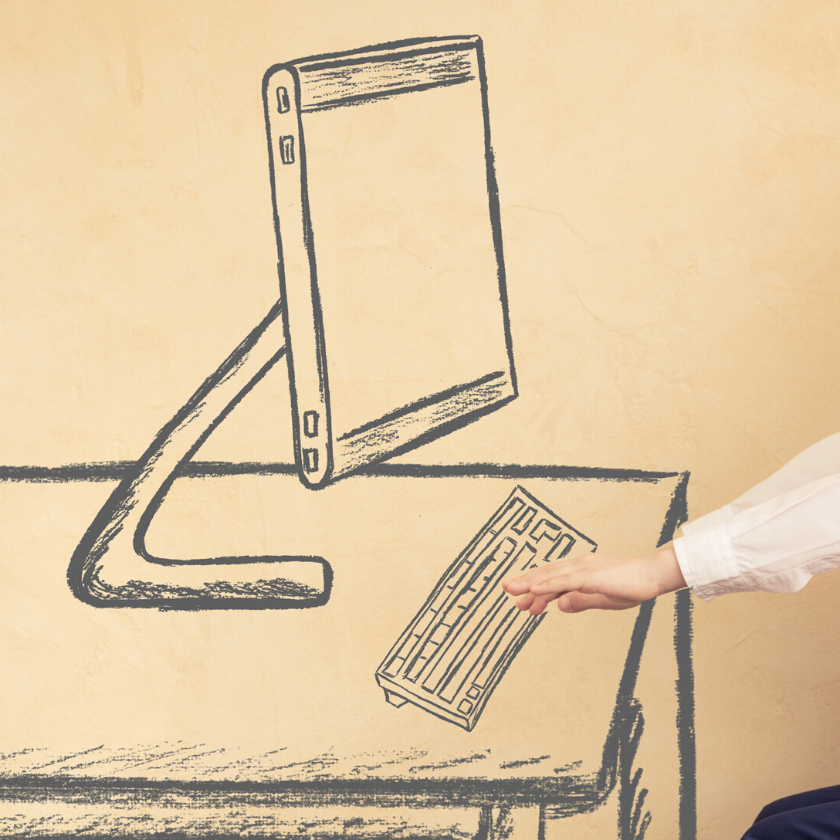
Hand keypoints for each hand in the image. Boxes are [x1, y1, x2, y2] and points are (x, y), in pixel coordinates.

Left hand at [501, 545, 686, 613]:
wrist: (654, 575)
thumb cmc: (632, 586)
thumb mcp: (602, 599)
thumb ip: (581, 602)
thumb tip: (560, 606)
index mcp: (582, 571)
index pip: (553, 580)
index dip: (536, 590)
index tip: (522, 603)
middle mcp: (579, 565)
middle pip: (547, 574)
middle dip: (525, 583)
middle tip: (507, 591)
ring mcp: (584, 568)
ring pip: (551, 576)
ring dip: (530, 582)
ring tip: (512, 590)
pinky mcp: (591, 575)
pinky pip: (565, 580)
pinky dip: (547, 584)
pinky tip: (534, 590)